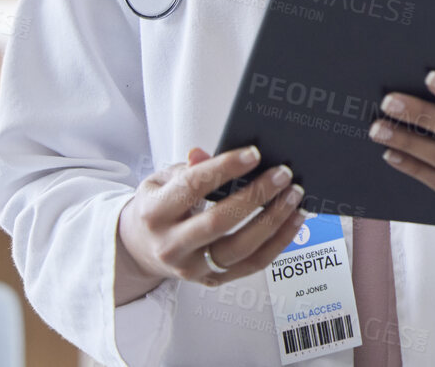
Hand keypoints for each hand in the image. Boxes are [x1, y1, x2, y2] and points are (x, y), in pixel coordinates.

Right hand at [115, 145, 307, 301]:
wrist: (141, 249)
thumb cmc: (159, 207)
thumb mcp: (162, 181)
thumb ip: (186, 169)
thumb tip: (203, 153)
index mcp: (154, 214)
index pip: (192, 187)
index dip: (225, 168)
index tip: (254, 153)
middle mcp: (171, 246)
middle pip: (219, 221)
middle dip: (256, 195)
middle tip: (283, 174)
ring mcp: (192, 268)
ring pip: (239, 248)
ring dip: (273, 220)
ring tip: (294, 195)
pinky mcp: (212, 280)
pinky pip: (252, 264)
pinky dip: (279, 242)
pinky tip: (294, 220)